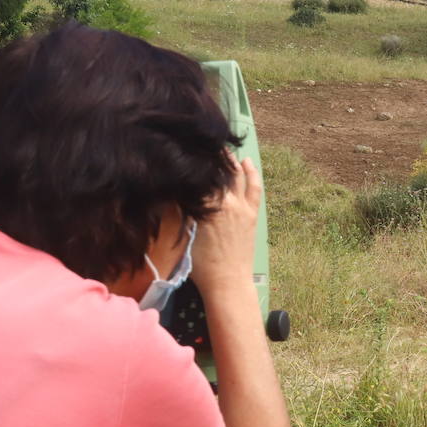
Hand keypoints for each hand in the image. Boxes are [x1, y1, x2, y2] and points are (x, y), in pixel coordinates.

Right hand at [191, 153, 260, 291]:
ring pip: (235, 175)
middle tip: (199, 145)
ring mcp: (241, 206)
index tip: (184, 149)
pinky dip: (251, 173)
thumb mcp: (184, 234)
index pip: (199, 175)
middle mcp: (226, 201)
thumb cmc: (201, 264)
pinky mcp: (251, 213)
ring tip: (219, 148)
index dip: (191, 161)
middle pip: (217, 170)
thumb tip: (172, 190)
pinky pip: (254, 187)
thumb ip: (179, 211)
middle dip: (209, 156)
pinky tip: (246, 161)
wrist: (227, 281)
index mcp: (207, 206)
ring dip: (228, 160)